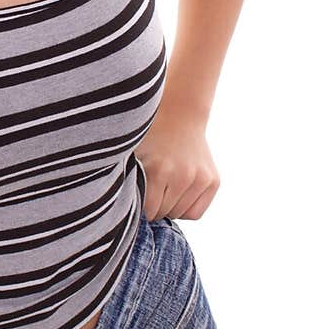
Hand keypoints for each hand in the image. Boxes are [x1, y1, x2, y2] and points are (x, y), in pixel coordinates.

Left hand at [134, 99, 219, 221]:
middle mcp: (181, 176)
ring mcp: (199, 179)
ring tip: (165, 190)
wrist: (180, 114)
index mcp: (158, 170)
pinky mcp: (212, 181)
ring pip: (180, 214)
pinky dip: (185, 209)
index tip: (138, 198)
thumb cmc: (150, 135)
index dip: (141, 208)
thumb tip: (116, 207)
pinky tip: (178, 193)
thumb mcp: (132, 154)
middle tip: (152, 192)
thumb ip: (126, 179)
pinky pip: (196, 212)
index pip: (148, 210)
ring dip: (170, 208)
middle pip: (164, 212)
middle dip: (155, 207)